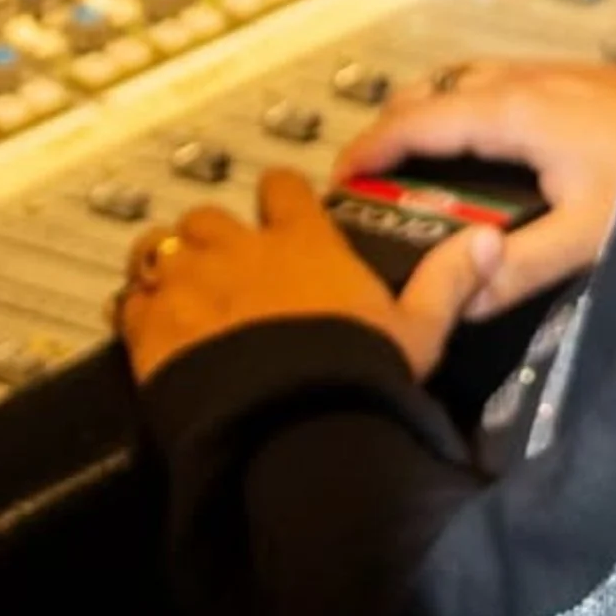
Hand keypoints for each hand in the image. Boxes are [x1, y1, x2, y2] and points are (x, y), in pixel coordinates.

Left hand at [117, 167, 465, 388]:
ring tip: (174, 281)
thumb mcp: (418, 333)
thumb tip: (486, 241)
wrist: (292, 426)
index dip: (280, 195)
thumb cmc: (359, 375)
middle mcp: (242, 252)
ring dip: (167, 261)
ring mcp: (191, 288)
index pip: (283, 189)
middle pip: (211, 216)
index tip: (280, 204)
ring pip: (160, 248)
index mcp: (306, 243)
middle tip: (225, 257)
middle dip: (214, 233)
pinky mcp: (153, 332)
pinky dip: (135, 308)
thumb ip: (448, 281)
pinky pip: (128, 302)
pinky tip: (143, 322)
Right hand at [331, 57, 615, 322]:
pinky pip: (499, 83)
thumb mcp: (584, 238)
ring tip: (419, 169)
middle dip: (393, 131)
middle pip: (432, 93)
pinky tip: (488, 153)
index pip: (415, 122)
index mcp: (513, 110)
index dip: (368, 150)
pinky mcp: (577, 78)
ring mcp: (552, 72)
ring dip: (432, 116)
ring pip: (466, 83)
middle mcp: (524, 79)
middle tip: (374, 183)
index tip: (338, 182)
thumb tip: (456, 299)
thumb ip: (515, 270)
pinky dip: (469, 110)